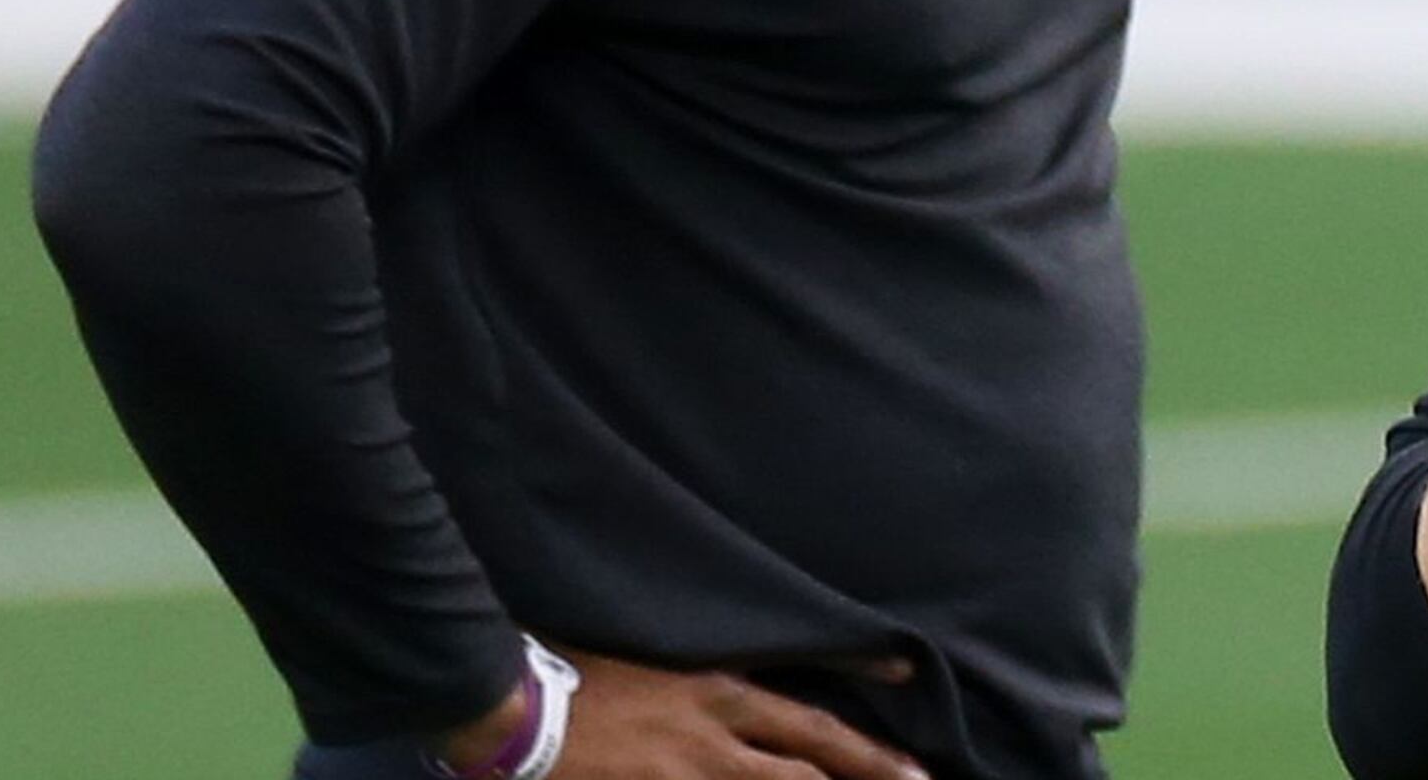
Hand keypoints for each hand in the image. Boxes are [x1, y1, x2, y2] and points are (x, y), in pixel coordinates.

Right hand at [482, 650, 924, 779]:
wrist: (514, 713)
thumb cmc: (576, 673)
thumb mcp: (653, 660)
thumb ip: (702, 683)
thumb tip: (738, 692)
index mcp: (717, 692)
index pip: (806, 705)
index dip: (862, 706)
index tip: (913, 685)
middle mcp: (716, 736)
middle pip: (811, 762)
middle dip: (871, 772)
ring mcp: (691, 774)